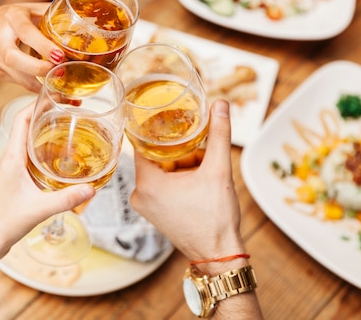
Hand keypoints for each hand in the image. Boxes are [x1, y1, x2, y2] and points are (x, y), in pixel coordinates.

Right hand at [0, 3, 65, 91]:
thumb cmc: (11, 18)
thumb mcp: (29, 9)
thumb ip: (51, 14)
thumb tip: (82, 19)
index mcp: (11, 18)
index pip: (26, 32)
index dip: (42, 45)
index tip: (59, 55)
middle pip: (14, 58)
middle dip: (37, 69)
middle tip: (59, 73)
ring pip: (16, 75)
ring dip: (39, 83)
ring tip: (60, 86)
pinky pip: (18, 82)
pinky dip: (35, 87)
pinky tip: (48, 87)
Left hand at [0, 103, 95, 260]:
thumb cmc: (2, 223)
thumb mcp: (38, 209)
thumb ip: (65, 199)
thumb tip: (91, 189)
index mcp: (11, 158)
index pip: (21, 119)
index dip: (37, 104)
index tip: (56, 97)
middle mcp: (10, 159)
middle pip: (25, 126)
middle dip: (45, 114)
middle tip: (69, 111)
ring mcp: (11, 170)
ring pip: (27, 141)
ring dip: (44, 132)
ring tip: (67, 129)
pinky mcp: (14, 181)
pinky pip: (29, 157)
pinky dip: (43, 150)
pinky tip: (59, 159)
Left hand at [130, 99, 243, 259]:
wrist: (219, 255)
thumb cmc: (215, 219)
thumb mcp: (218, 170)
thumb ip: (219, 135)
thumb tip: (221, 105)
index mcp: (146, 183)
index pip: (142, 143)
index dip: (158, 129)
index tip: (170, 116)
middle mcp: (139, 195)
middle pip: (156, 156)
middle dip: (180, 150)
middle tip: (200, 148)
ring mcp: (146, 205)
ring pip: (162, 170)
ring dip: (182, 165)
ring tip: (203, 169)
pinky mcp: (155, 212)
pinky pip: (163, 185)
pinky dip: (179, 178)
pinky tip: (198, 181)